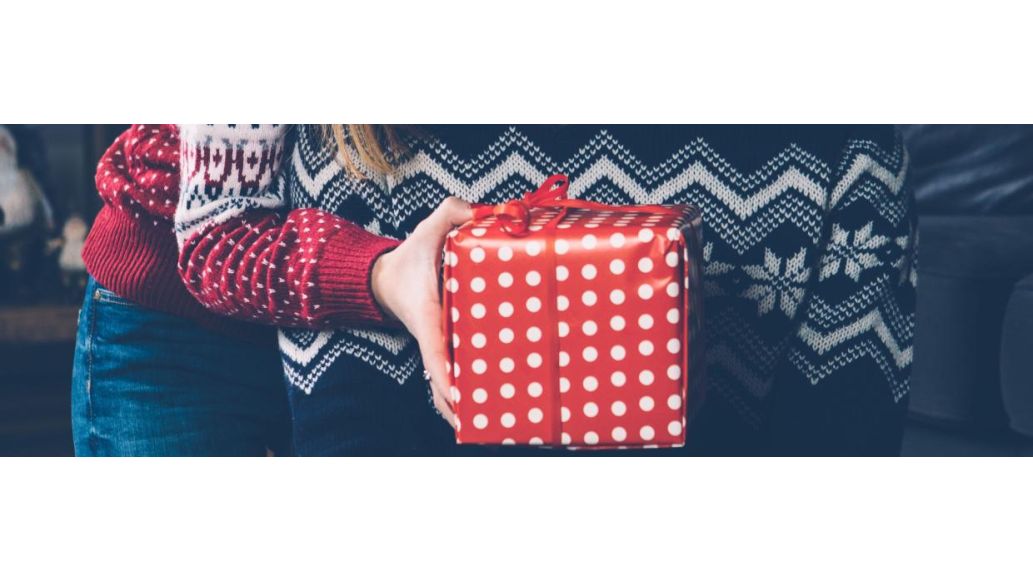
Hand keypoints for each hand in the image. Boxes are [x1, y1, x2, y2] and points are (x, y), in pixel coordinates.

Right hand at [371, 197, 473, 425]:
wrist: (388, 276)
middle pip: (442, 383)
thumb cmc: (411, 256)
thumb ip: (453, 213)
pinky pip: (454, 375)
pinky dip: (465, 393)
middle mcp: (432, 338)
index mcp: (427, 316)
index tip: (459, 399)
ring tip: (490, 427)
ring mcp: (438, 347)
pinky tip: (489, 408)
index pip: (435, 351)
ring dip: (463, 407)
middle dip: (458, 406)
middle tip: (483, 424)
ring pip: (447, 386)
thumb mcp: (430, 227)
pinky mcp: (446, 347)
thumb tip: (484, 213)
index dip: (446, 377)